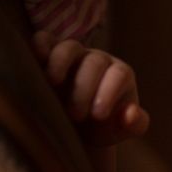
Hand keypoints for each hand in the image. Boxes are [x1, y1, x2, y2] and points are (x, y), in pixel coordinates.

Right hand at [31, 30, 149, 146]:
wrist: (76, 128)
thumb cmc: (101, 127)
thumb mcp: (120, 131)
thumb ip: (135, 124)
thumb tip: (131, 114)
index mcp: (120, 75)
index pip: (119, 75)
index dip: (109, 92)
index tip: (98, 115)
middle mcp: (98, 60)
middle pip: (94, 62)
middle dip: (84, 87)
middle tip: (75, 115)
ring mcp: (73, 54)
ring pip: (70, 47)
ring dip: (60, 63)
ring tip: (52, 83)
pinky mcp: (49, 53)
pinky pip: (45, 40)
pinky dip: (40, 45)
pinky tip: (36, 59)